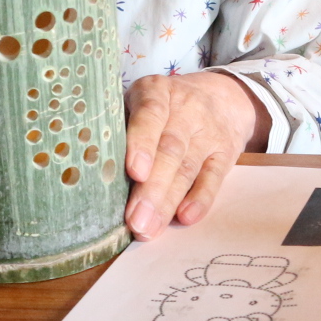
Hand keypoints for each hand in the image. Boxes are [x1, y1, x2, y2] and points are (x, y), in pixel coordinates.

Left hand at [123, 71, 270, 239]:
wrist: (224, 96)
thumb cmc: (165, 106)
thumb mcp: (143, 100)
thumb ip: (123, 128)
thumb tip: (95, 173)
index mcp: (156, 91)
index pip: (150, 114)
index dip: (142, 143)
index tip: (134, 172)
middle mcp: (185, 108)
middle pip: (169, 149)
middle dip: (151, 188)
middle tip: (135, 220)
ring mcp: (208, 131)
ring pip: (187, 168)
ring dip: (168, 202)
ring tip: (149, 228)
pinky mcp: (226, 152)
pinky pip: (214, 177)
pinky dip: (200, 199)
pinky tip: (185, 218)